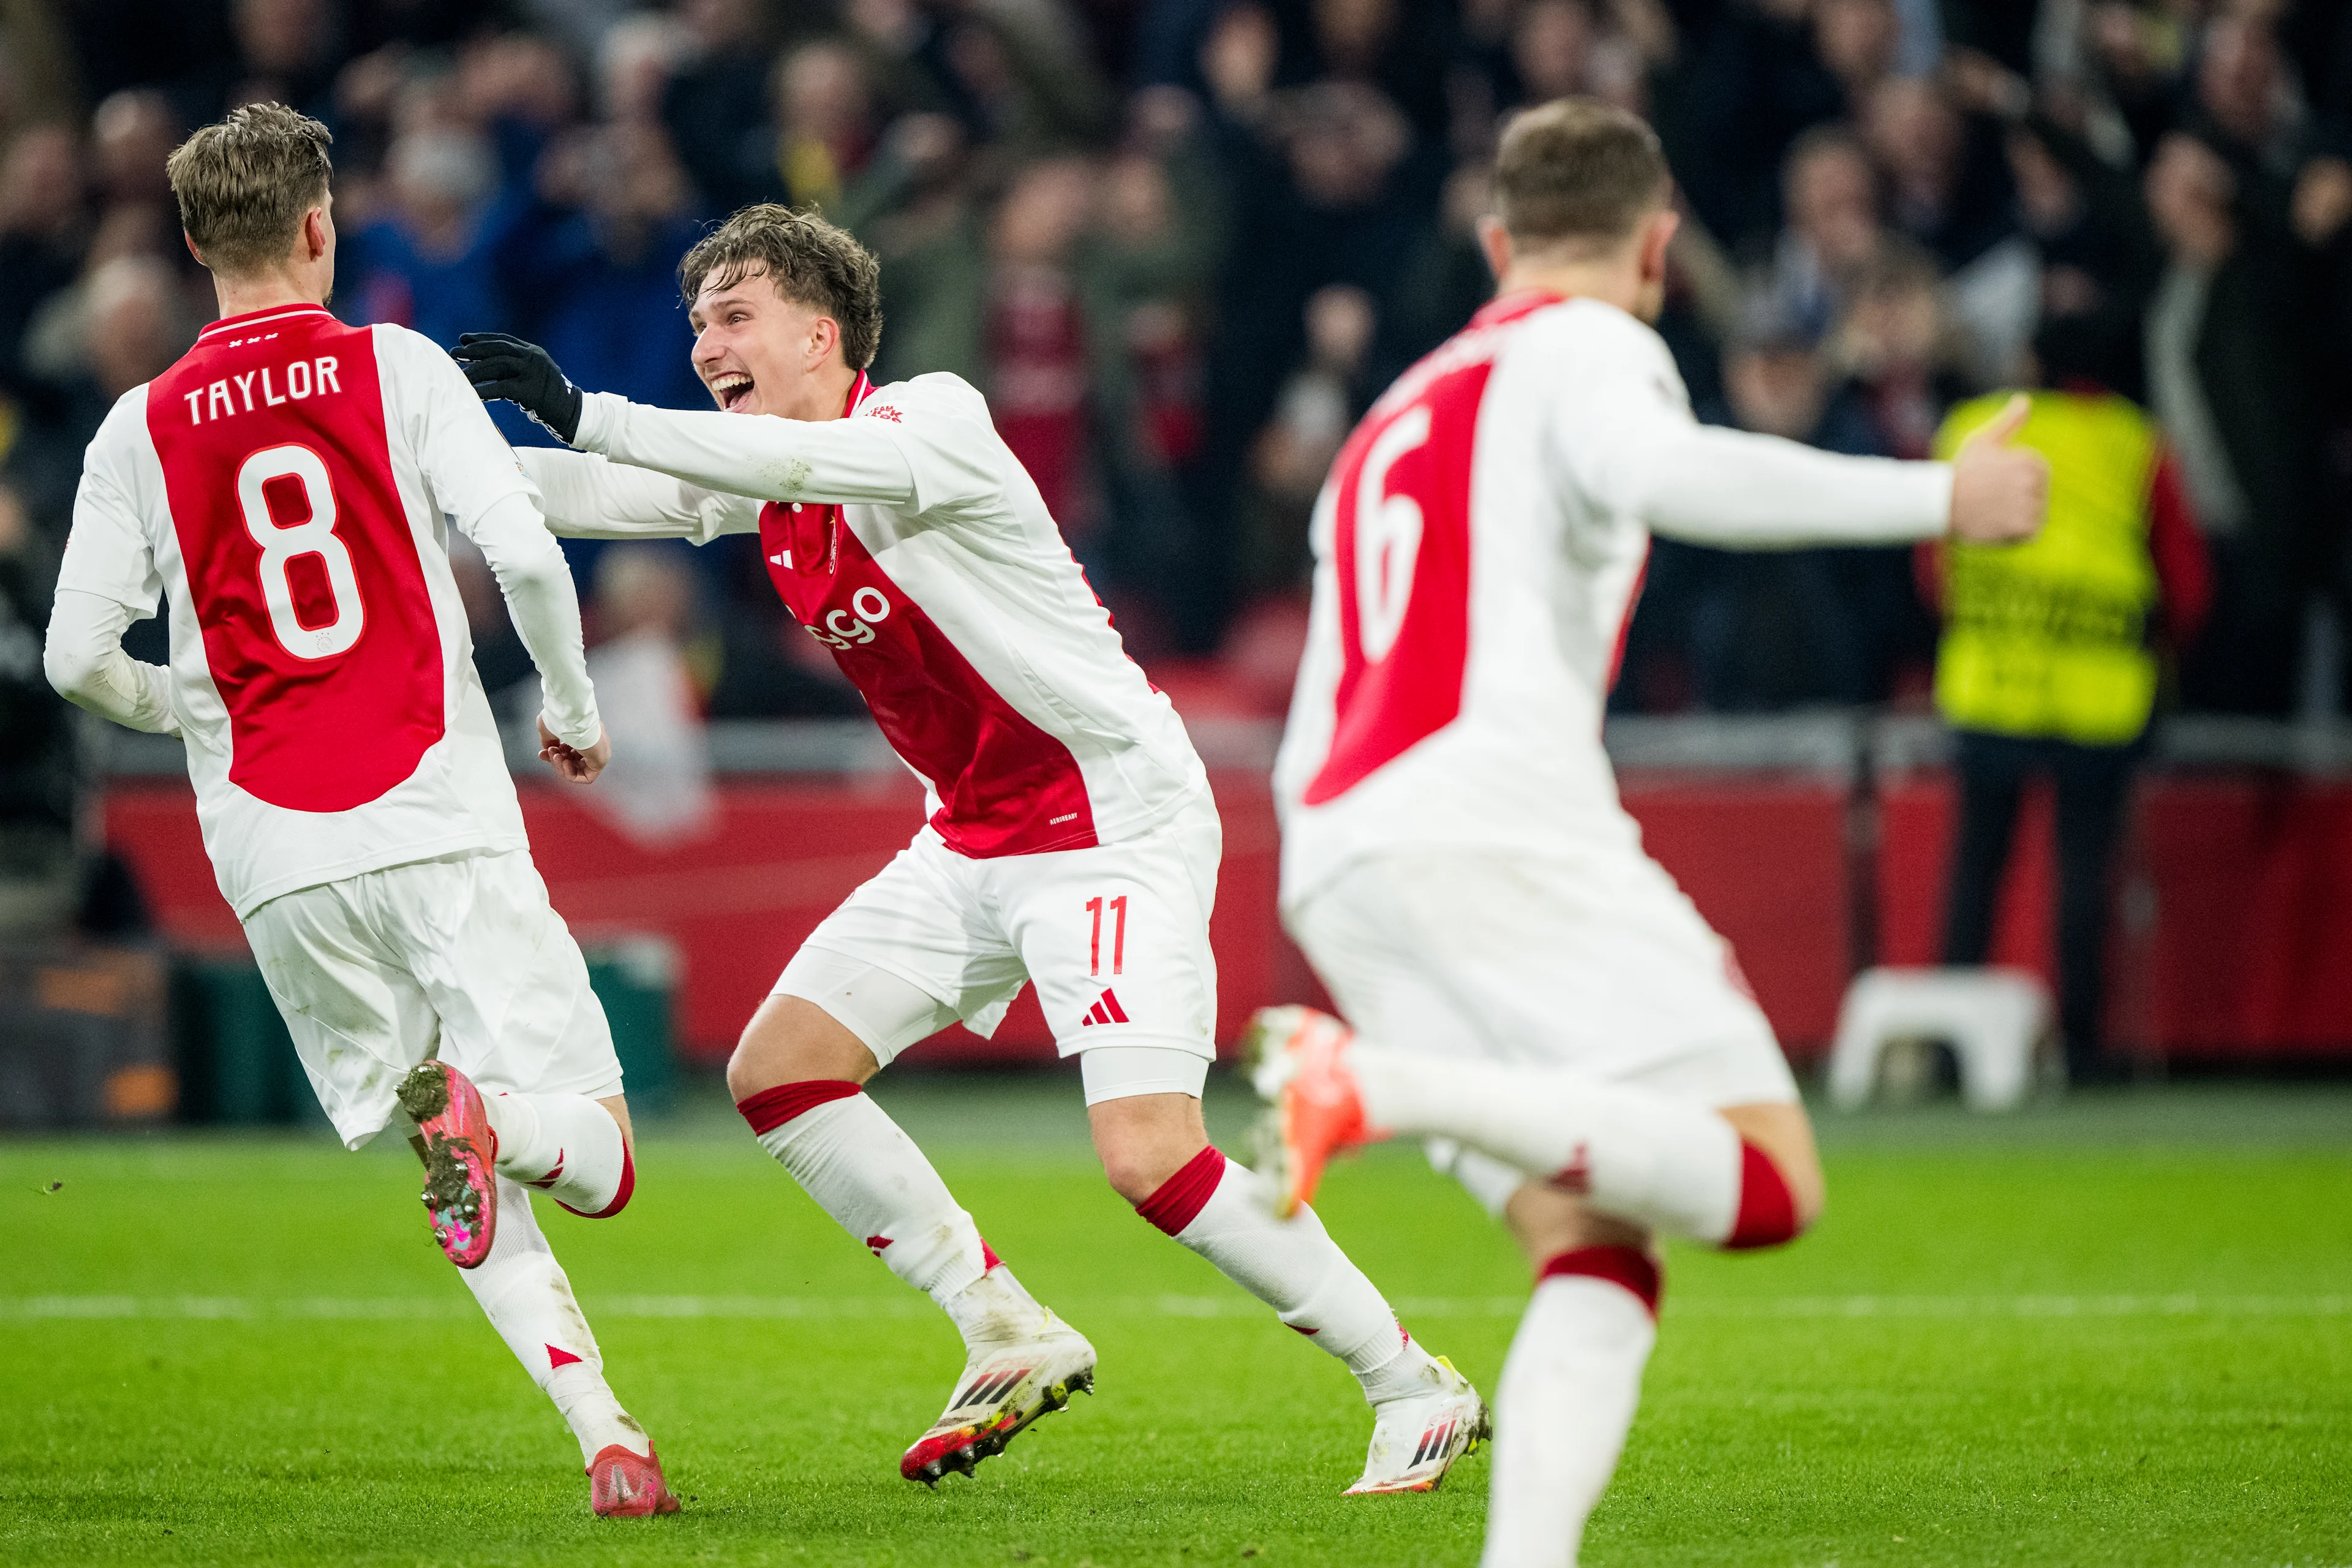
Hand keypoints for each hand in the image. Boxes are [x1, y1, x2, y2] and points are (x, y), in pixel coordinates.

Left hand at [453, 333, 583, 444]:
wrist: (572, 414)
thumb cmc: (550, 399)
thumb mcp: (534, 377)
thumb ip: (516, 369)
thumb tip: (487, 368)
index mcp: (534, 352)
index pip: (503, 340)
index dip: (482, 339)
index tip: (463, 339)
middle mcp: (534, 358)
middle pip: (498, 348)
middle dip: (474, 350)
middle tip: (453, 353)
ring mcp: (533, 373)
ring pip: (498, 365)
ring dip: (476, 370)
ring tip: (459, 376)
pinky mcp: (531, 391)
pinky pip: (501, 388)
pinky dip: (485, 390)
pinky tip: (472, 393)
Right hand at [538, 715, 609, 783]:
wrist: (572, 717)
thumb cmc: (562, 718)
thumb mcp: (550, 730)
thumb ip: (549, 742)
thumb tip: (546, 751)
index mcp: (584, 731)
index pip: (569, 749)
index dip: (555, 754)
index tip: (543, 752)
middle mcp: (594, 742)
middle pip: (573, 760)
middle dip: (557, 760)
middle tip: (549, 753)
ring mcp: (598, 752)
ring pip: (578, 769)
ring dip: (562, 766)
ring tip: (556, 756)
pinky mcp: (600, 761)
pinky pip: (586, 777)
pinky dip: (571, 774)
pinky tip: (565, 763)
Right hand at [1948, 393, 2048, 544]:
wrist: (1940, 504)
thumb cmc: (1962, 472)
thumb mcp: (1983, 441)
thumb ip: (2009, 422)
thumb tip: (2024, 400)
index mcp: (2029, 460)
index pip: (2039, 475)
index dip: (2017, 480)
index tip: (1997, 483)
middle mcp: (2032, 481)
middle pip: (2039, 495)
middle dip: (2019, 499)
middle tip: (1992, 500)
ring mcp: (2028, 505)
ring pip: (2036, 514)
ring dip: (2018, 516)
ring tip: (1994, 513)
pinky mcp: (2022, 528)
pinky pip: (2031, 533)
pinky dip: (2016, 534)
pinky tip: (1996, 526)